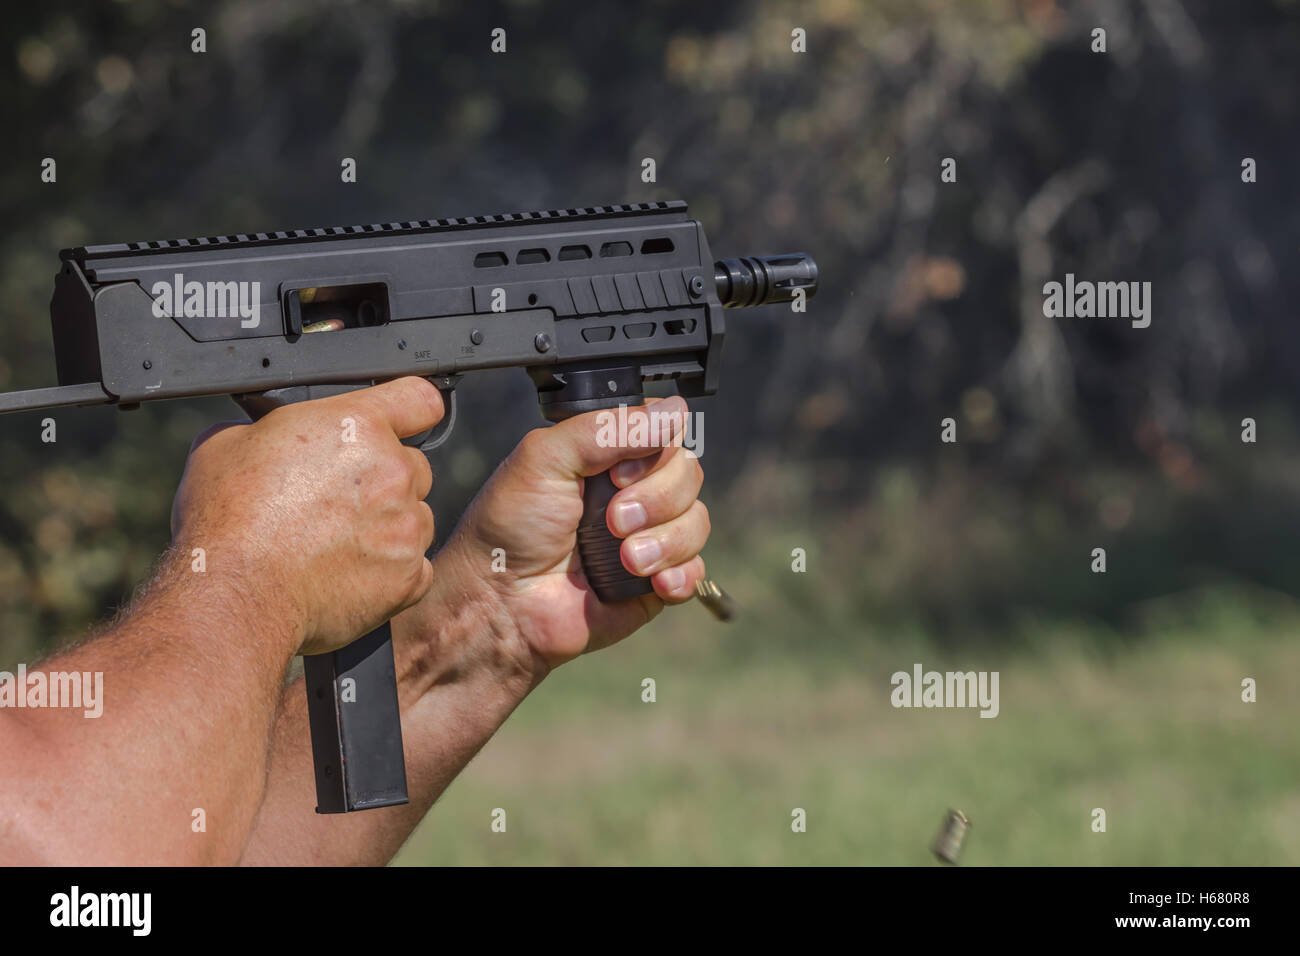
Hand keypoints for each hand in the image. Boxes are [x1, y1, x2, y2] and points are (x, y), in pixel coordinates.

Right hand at [170, 377, 442, 655]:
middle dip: (385, 479)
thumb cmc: (226, 520)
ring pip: (416, 517)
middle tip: (340, 502)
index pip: (419, 399)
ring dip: (390, 526)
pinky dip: (390, 573)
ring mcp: (405, 525)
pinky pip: (414, 567)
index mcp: (355, 426)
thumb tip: (267, 427)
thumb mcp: (229, 442)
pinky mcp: (408, 575)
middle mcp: (392, 470)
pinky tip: (349, 575)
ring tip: (337, 544)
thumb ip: (270, 426)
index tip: (402, 423)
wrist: (233, 593)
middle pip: (413, 465)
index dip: (410, 411)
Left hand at [424, 395, 709, 679]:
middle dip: (655, 499)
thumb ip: (608, 428)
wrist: (502, 602)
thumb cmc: (510, 528)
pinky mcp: (655, 582)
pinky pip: (696, 571)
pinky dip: (679, 575)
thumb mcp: (546, 457)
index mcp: (609, 457)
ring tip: (624, 560)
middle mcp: (634, 492)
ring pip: (696, 522)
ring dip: (664, 541)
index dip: (655, 452)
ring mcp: (648, 537)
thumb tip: (674, 409)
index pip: (666, 435)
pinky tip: (649, 581)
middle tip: (612, 520)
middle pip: (689, 475)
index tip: (617, 475)